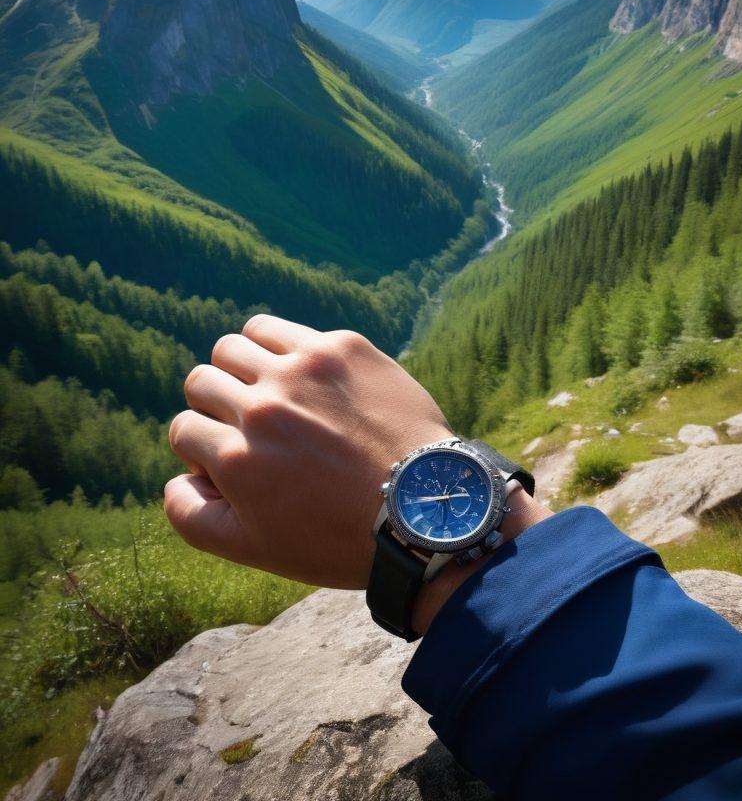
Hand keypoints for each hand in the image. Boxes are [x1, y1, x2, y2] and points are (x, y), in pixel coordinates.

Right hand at [164, 316, 451, 588]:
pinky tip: (309, 379)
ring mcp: (304, 369)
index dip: (202, 447)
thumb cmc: (338, 537)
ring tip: (270, 391)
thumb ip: (192, 516)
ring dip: (242, 366)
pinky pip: (287, 331)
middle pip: (202, 378)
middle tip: (250, 425)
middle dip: (216, 404)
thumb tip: (175, 476)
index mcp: (237, 457)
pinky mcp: (342, 346)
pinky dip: (286, 351)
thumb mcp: (254, 549)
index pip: (183, 428)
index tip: (233, 457)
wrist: (426, 507)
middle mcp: (264, 405)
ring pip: (238, 342)